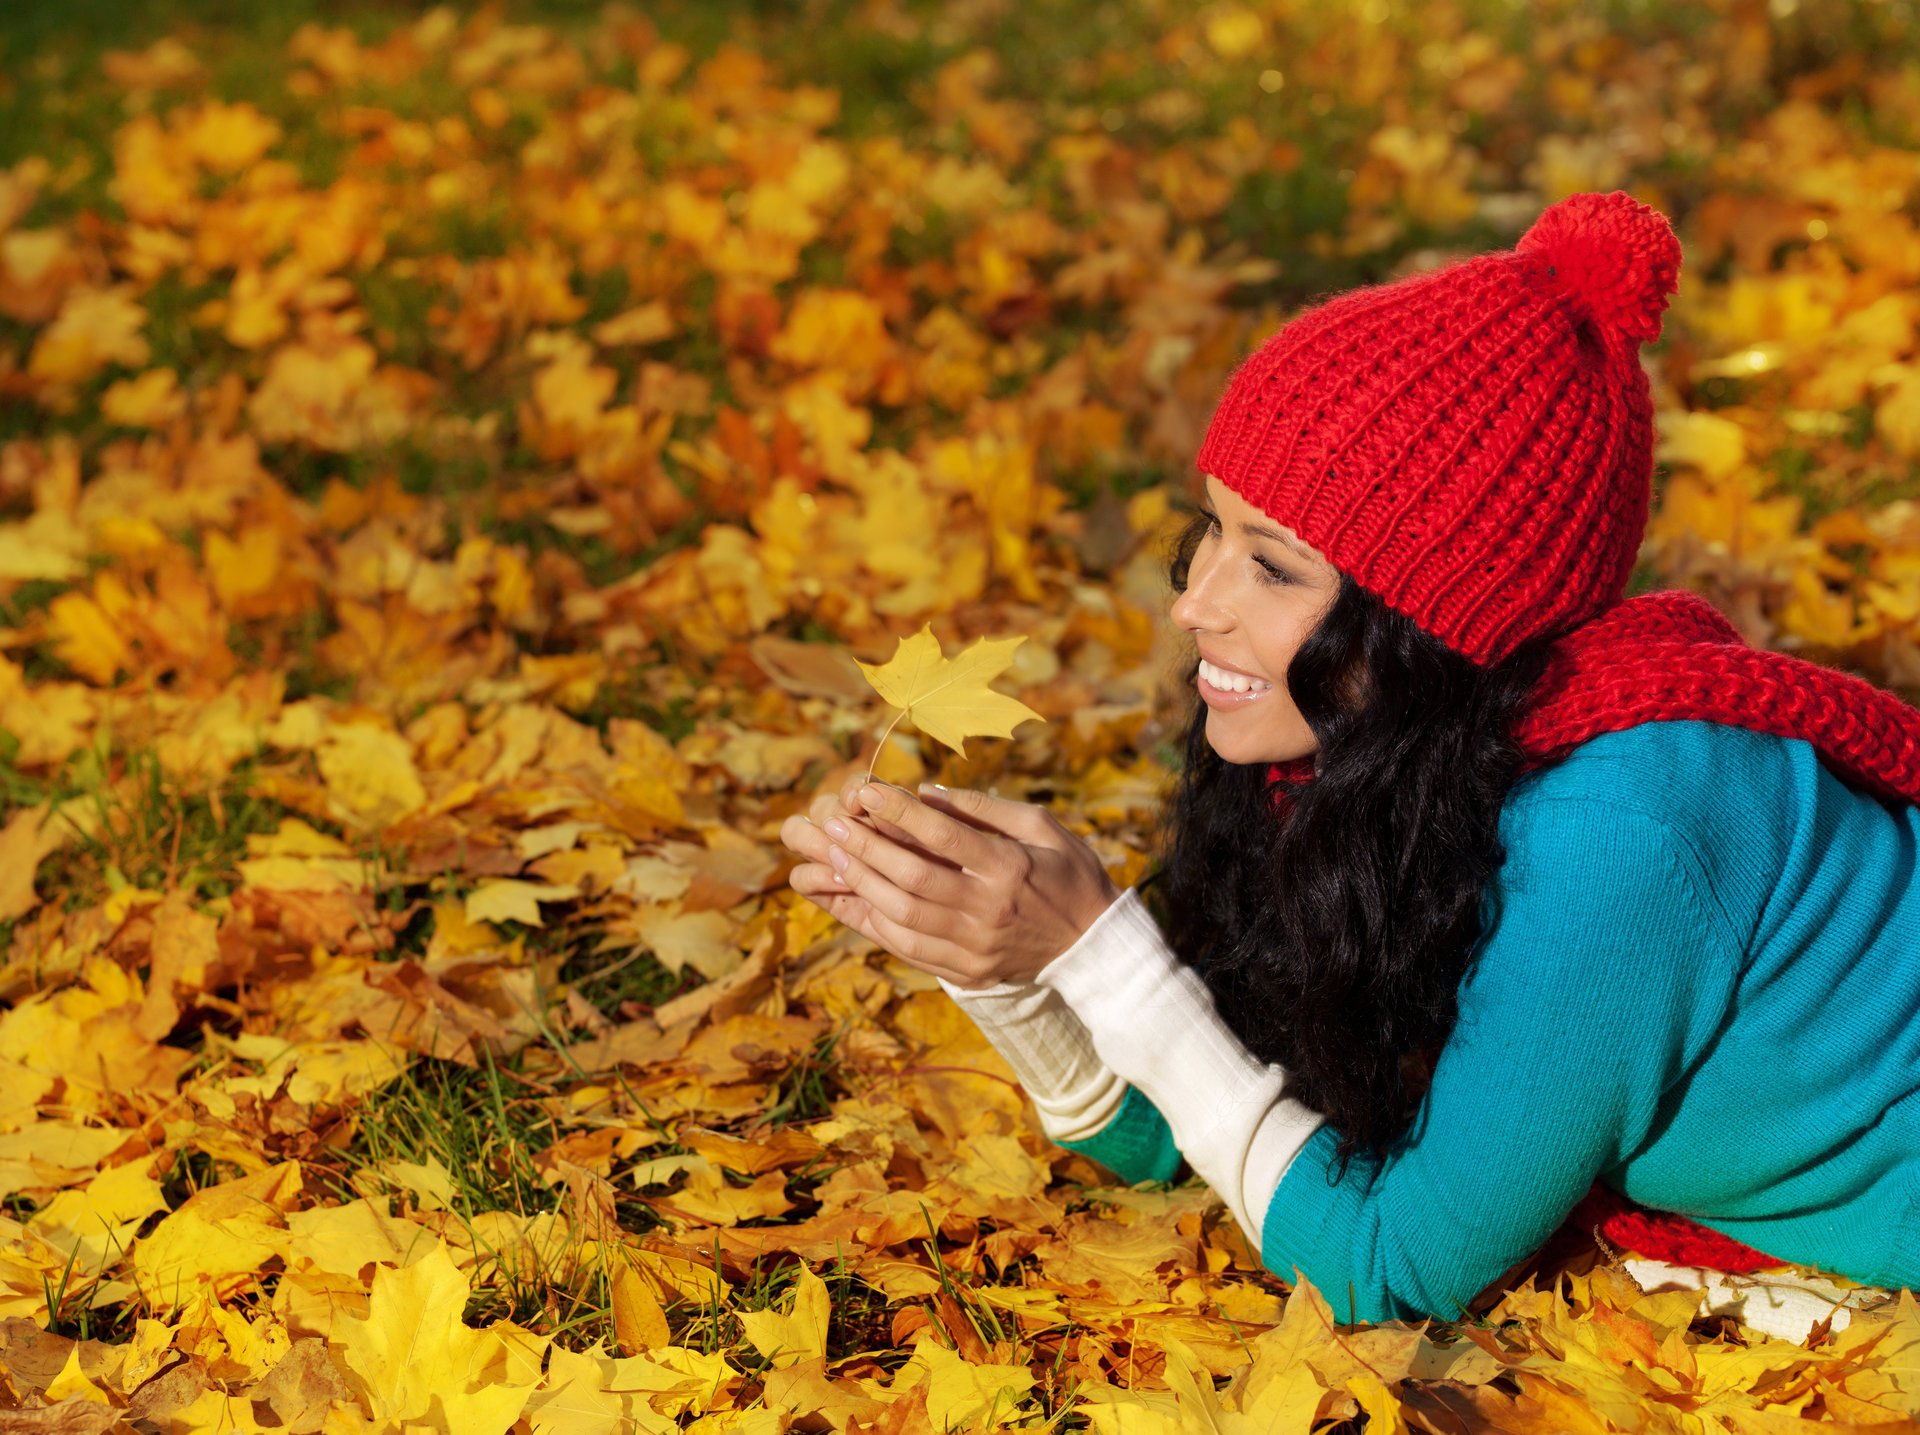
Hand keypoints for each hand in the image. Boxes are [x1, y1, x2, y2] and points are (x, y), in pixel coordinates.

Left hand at [780, 776, 1120, 989]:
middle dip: (867, 848)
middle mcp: (988, 911)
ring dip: (862, 885)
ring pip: (903, 917)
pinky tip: (853, 900)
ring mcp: (975, 947)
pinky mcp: (967, 972)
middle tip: (834, 824)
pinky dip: (876, 924)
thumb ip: (985, 808)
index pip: (943, 837)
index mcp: (1009, 869)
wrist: (1093, 948)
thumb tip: (926, 792)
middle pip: (913, 878)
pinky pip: (908, 949)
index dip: (899, 813)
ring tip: (834, 858)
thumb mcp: (1040, 827)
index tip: (866, 792)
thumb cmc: (1069, 874)